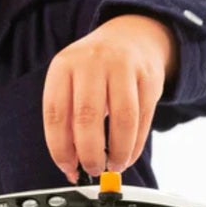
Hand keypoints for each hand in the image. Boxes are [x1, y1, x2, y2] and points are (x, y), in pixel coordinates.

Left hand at [43, 14, 178, 181]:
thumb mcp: (72, 82)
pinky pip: (143, 119)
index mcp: (63, 66)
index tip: (68, 168)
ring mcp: (123, 67)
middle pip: (87, 117)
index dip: (60, 148)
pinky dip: (135, 145)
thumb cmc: (96, 69)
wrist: (132, 36)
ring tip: (114, 166)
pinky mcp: (149, 77)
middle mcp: (92, 62)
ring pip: (122, 120)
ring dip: (118, 152)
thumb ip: (69, 119)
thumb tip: (72, 166)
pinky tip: (128, 156)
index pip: (56, 113)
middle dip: (90, 153)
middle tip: (93, 169)